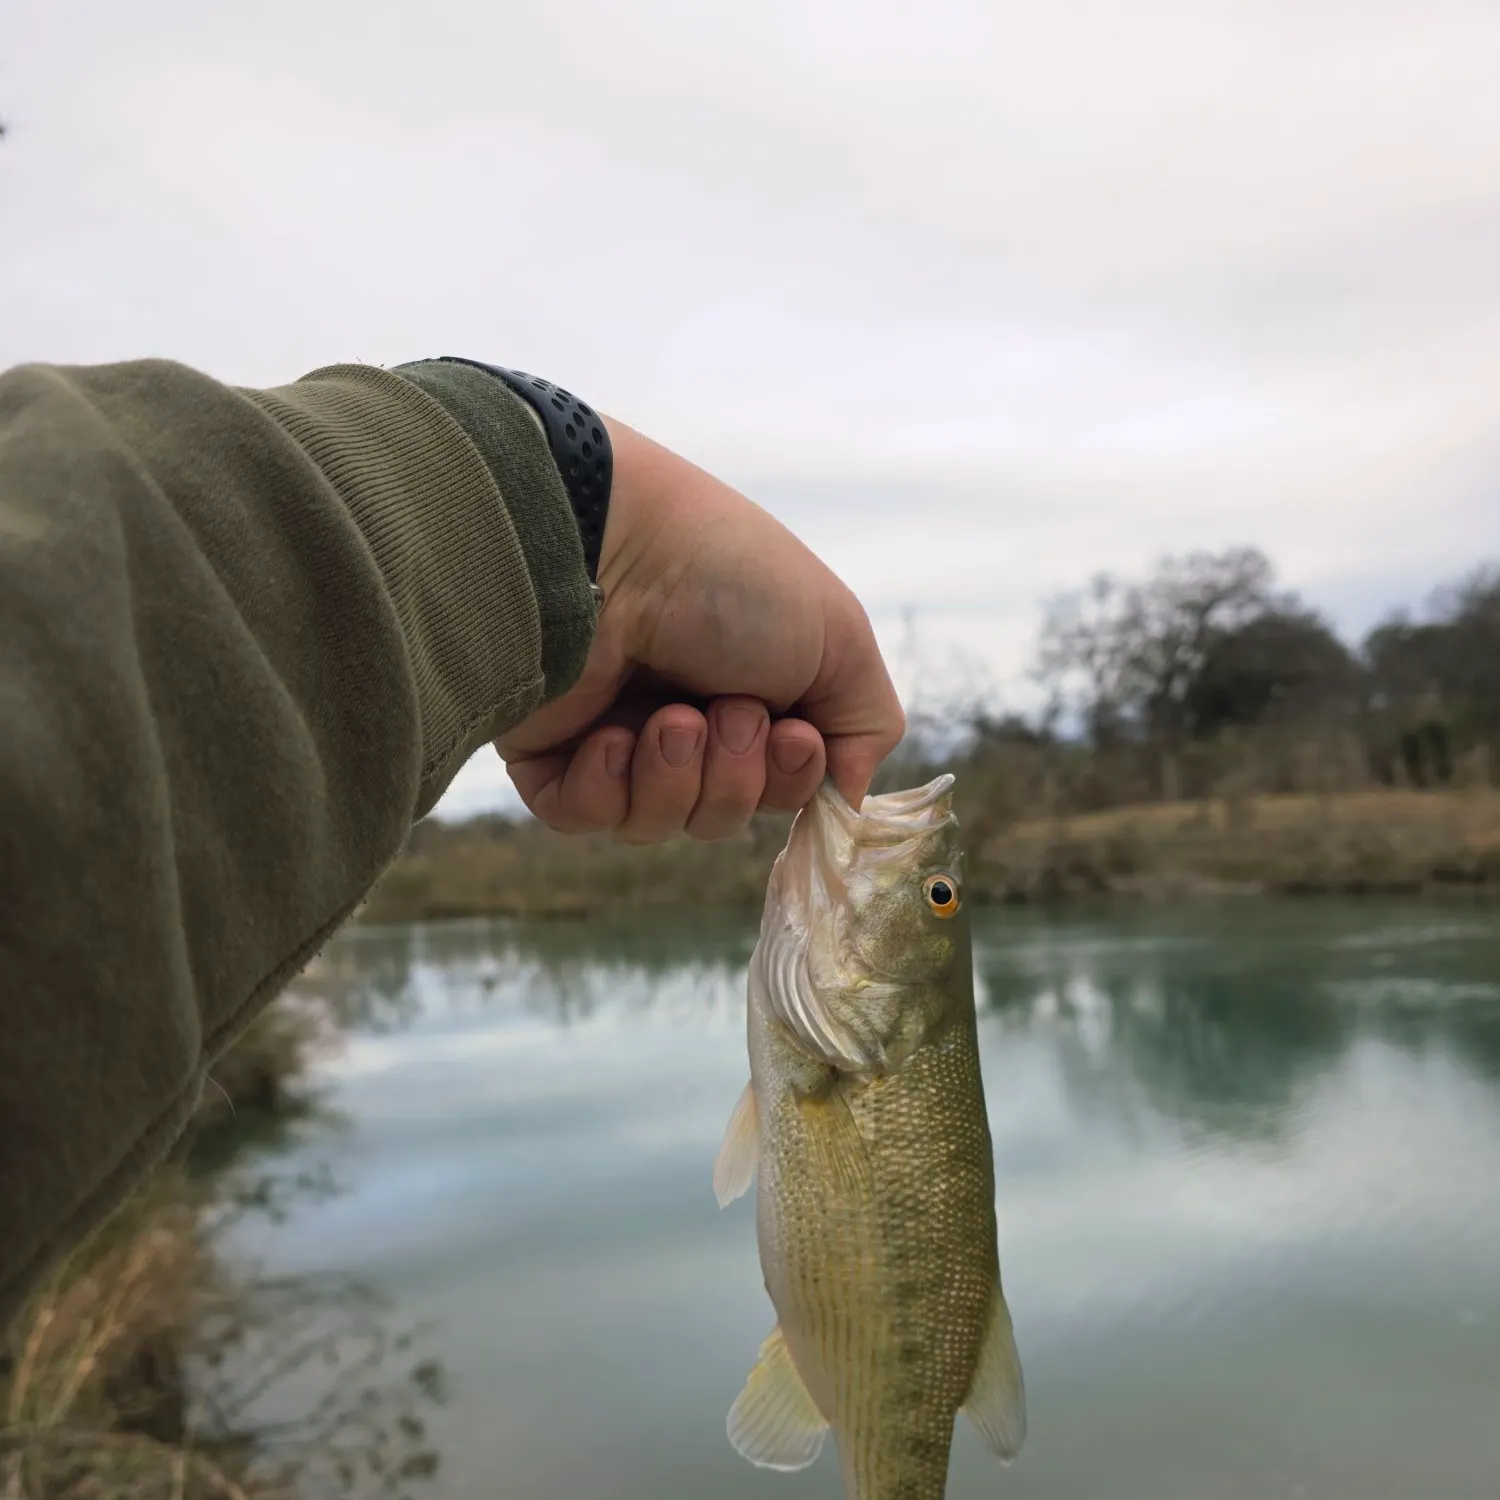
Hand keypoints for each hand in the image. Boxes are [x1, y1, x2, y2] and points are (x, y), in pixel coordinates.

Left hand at [497, 417, 904, 842]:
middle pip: (722, 814)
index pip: (780, 789)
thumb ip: (865, 729)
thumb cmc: (733, 580)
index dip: (791, 781)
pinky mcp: (548, 751)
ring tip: (669, 718)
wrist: (616, 546)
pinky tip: (610, 735)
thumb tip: (843, 800)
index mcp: (751, 691)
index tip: (790, 735)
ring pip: (657, 823)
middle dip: (734, 777)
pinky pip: (584, 818)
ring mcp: (614, 736)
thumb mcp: (840, 641)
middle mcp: (685, 717)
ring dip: (675, 777)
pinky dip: (607, 788)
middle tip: (725, 712)